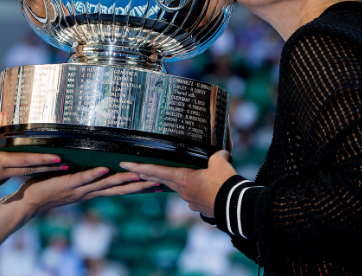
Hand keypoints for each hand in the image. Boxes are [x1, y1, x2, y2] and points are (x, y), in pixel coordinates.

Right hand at [0, 112, 64, 198]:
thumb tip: (1, 114)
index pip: (24, 162)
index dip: (43, 160)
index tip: (59, 159)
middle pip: (24, 172)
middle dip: (44, 168)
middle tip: (63, 165)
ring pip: (9, 176)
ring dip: (17, 169)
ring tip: (28, 160)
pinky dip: (0, 174)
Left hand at [9, 167, 156, 218]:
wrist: (30, 202)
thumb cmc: (49, 189)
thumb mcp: (71, 183)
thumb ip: (84, 177)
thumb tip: (98, 165)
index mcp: (90, 192)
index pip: (117, 190)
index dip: (136, 187)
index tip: (153, 183)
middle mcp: (88, 192)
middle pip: (117, 189)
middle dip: (137, 186)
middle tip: (157, 182)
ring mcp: (78, 189)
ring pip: (104, 185)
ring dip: (121, 180)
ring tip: (138, 175)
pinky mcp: (67, 183)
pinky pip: (82, 178)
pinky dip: (93, 175)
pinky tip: (104, 169)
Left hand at [120, 150, 236, 216]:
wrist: (237, 207)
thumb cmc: (225, 184)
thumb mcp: (220, 162)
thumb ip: (217, 156)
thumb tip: (222, 153)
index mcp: (182, 179)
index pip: (155, 171)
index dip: (138, 166)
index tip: (124, 164)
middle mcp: (183, 192)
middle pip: (162, 180)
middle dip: (149, 174)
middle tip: (137, 170)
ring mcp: (191, 202)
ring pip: (179, 188)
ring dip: (176, 182)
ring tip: (178, 175)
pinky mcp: (201, 208)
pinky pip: (194, 196)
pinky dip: (196, 190)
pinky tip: (204, 187)